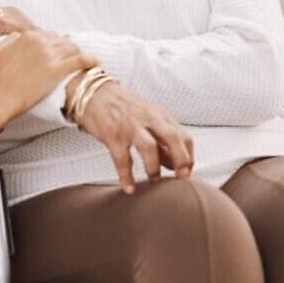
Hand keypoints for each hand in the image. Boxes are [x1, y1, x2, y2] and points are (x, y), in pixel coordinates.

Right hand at [0, 31, 97, 120]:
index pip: (48, 35)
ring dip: (80, 54)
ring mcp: (50, 56)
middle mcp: (40, 42)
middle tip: (73, 57)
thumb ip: (10, 41)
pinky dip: (90, 61)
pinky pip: (81, 60)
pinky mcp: (58, 70)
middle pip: (62, 41)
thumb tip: (18, 37)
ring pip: (73, 48)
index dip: (55, 44)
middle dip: (68, 48)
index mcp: (27, 37)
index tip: (59, 50)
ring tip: (86, 61)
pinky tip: (95, 64)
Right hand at [71, 78, 193, 193]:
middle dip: (181, 161)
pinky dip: (126, 176)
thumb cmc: (124, 109)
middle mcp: (148, 119)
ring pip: (149, 147)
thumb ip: (162, 138)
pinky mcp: (112, 135)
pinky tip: (129, 188)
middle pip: (172, 138)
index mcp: (160, 116)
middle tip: (179, 179)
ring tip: (153, 180)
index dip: (188, 157)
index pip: (183, 136)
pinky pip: (122, 159)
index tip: (185, 173)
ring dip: (154, 168)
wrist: (95, 94)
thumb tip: (175, 166)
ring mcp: (130, 126)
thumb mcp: (148, 117)